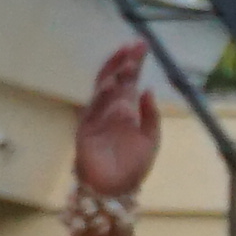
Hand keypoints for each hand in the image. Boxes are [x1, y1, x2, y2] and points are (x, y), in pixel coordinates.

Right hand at [70, 43, 164, 200]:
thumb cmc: (133, 165)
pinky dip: (104, 99)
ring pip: (102, 91)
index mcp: (126, 110)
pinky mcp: (85, 129)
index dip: (133, 63)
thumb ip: (151, 116)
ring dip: (114, 76)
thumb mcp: (151, 139)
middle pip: (113, 79)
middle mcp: (109, 110)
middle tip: (133, 46)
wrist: (117, 190)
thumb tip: (148, 90)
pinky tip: (115, 87)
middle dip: (122, 62)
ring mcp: (96, 118)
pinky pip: (93, 110)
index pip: (129, 81)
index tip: (142, 45)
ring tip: (127, 63)